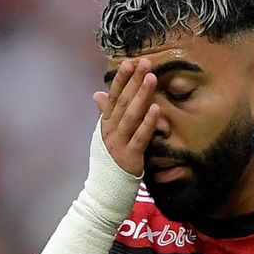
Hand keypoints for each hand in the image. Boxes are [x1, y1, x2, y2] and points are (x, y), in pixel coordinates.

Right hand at [92, 58, 159, 175]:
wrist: (105, 191)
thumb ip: (105, 114)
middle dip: (134, 81)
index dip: (121, 79)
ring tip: (152, 78)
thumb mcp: (105, 135)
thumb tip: (97, 93)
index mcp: (105, 124)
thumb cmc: (109, 161)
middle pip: (122, 101)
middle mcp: (109, 131)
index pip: (113, 97)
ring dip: (141, 95)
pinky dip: (148, 122)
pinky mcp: (130, 157)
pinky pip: (140, 137)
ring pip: (130, 116)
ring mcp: (118, 143)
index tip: (130, 62)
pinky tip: (157, 109)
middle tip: (145, 62)